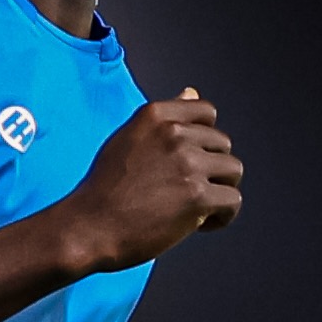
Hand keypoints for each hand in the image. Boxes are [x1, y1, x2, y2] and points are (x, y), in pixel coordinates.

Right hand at [62, 90, 241, 272]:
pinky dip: (223, 216)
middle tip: (186, 192)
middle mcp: (174, 134)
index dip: (203, 141)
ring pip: (232, 170)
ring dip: (219, 190)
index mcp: (155, 115)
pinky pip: (233, 200)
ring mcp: (188, 164)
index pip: (206, 113)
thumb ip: (164, 119)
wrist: (88, 228)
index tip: (188, 162)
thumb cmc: (103, 190)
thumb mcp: (128, 139)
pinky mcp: (198, 196)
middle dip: (211, 169)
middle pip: (222, 144)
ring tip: (196, 208)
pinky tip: (199, 224)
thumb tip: (192, 92)